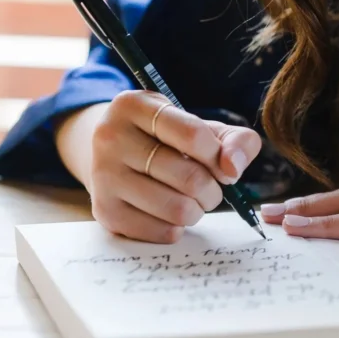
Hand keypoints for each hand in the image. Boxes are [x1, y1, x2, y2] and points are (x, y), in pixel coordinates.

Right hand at [89, 90, 261, 242]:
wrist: (113, 156)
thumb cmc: (167, 140)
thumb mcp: (200, 125)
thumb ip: (235, 140)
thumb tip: (233, 168)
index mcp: (134, 106)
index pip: (194, 135)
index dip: (219, 157)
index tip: (222, 166)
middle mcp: (111, 137)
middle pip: (190, 178)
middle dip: (213, 189)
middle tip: (209, 187)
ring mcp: (103, 175)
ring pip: (178, 209)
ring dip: (197, 210)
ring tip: (192, 201)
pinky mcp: (104, 211)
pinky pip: (162, 232)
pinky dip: (178, 228)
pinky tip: (170, 213)